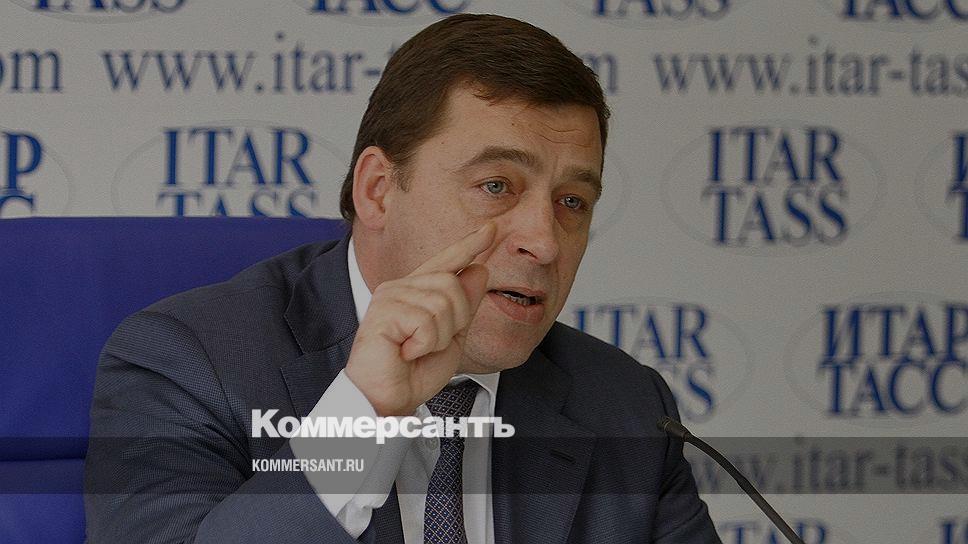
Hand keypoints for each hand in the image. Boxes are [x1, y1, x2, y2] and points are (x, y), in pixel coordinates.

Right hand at [344, 222, 495, 415]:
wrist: (390, 399)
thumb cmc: (414, 372)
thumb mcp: (451, 337)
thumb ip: (465, 306)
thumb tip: (479, 269)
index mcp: (418, 291)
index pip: (448, 262)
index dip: (469, 244)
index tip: (491, 228)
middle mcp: (401, 287)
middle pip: (452, 284)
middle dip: (455, 320)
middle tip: (432, 344)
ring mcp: (390, 297)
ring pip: (442, 303)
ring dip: (439, 336)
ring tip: (416, 350)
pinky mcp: (383, 313)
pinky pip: (426, 321)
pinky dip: (425, 344)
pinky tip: (406, 352)